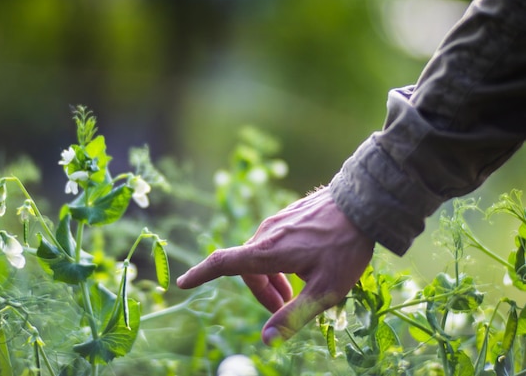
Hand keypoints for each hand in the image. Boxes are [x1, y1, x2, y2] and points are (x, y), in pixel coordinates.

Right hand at [176, 186, 374, 344]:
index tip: (182, 282)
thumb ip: (294, 316)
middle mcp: (265, 234)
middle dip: (262, 292)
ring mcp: (277, 222)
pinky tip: (305, 265)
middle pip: (248, 268)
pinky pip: (274, 242)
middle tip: (284, 308)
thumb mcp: (325, 290)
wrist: (362, 203)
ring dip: (272, 278)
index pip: (222, 263)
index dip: (200, 274)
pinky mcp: (288, 216)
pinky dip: (280, 261)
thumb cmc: (345, 248)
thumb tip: (266, 340)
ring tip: (296, 292)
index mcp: (267, 251)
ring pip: (261, 256)